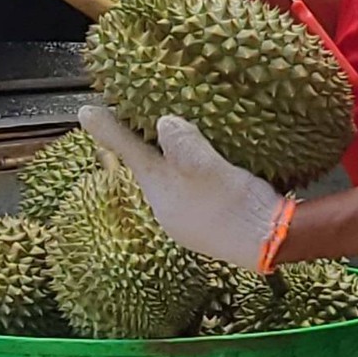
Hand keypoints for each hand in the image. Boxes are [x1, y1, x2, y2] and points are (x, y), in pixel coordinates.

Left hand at [78, 106, 290, 266]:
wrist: (271, 244)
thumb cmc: (235, 207)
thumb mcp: (207, 168)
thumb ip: (183, 144)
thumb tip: (163, 122)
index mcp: (161, 195)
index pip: (132, 154)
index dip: (110, 131)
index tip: (86, 111)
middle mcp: (170, 210)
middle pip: (152, 168)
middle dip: (147, 144)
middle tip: (141, 117)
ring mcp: (192, 220)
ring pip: (175, 180)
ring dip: (176, 158)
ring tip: (184, 136)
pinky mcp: (216, 223)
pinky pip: (196, 190)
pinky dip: (198, 172)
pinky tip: (215, 164)